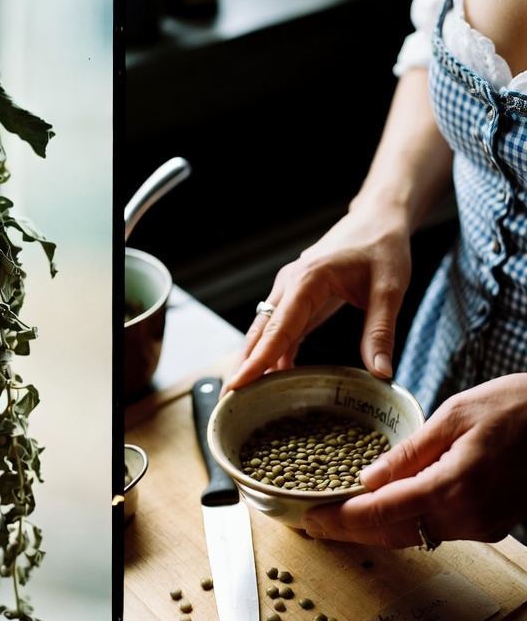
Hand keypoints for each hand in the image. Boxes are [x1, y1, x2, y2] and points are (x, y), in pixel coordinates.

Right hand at [223, 205, 412, 392]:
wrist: (378, 219)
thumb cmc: (383, 248)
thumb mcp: (389, 289)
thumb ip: (381, 332)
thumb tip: (381, 374)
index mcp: (308, 280)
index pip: (277, 327)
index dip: (258, 360)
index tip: (238, 384)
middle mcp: (290, 284)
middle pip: (260, 331)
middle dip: (244, 365)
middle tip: (231, 401)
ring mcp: (290, 291)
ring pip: (264, 331)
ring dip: (254, 361)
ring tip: (245, 398)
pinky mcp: (298, 298)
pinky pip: (279, 330)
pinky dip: (273, 353)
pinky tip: (273, 379)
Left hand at [301, 376, 526, 546]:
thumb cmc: (514, 405)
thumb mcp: (454, 414)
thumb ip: (409, 452)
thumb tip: (367, 479)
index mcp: (455, 484)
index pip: (385, 511)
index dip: (343, 519)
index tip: (312, 520)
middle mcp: (469, 515)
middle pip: (395, 532)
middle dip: (352, 531)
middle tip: (314, 526)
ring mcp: (483, 525)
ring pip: (416, 535)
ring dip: (377, 529)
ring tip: (339, 518)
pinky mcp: (490, 525)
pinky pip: (438, 530)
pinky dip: (408, 523)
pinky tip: (383, 511)